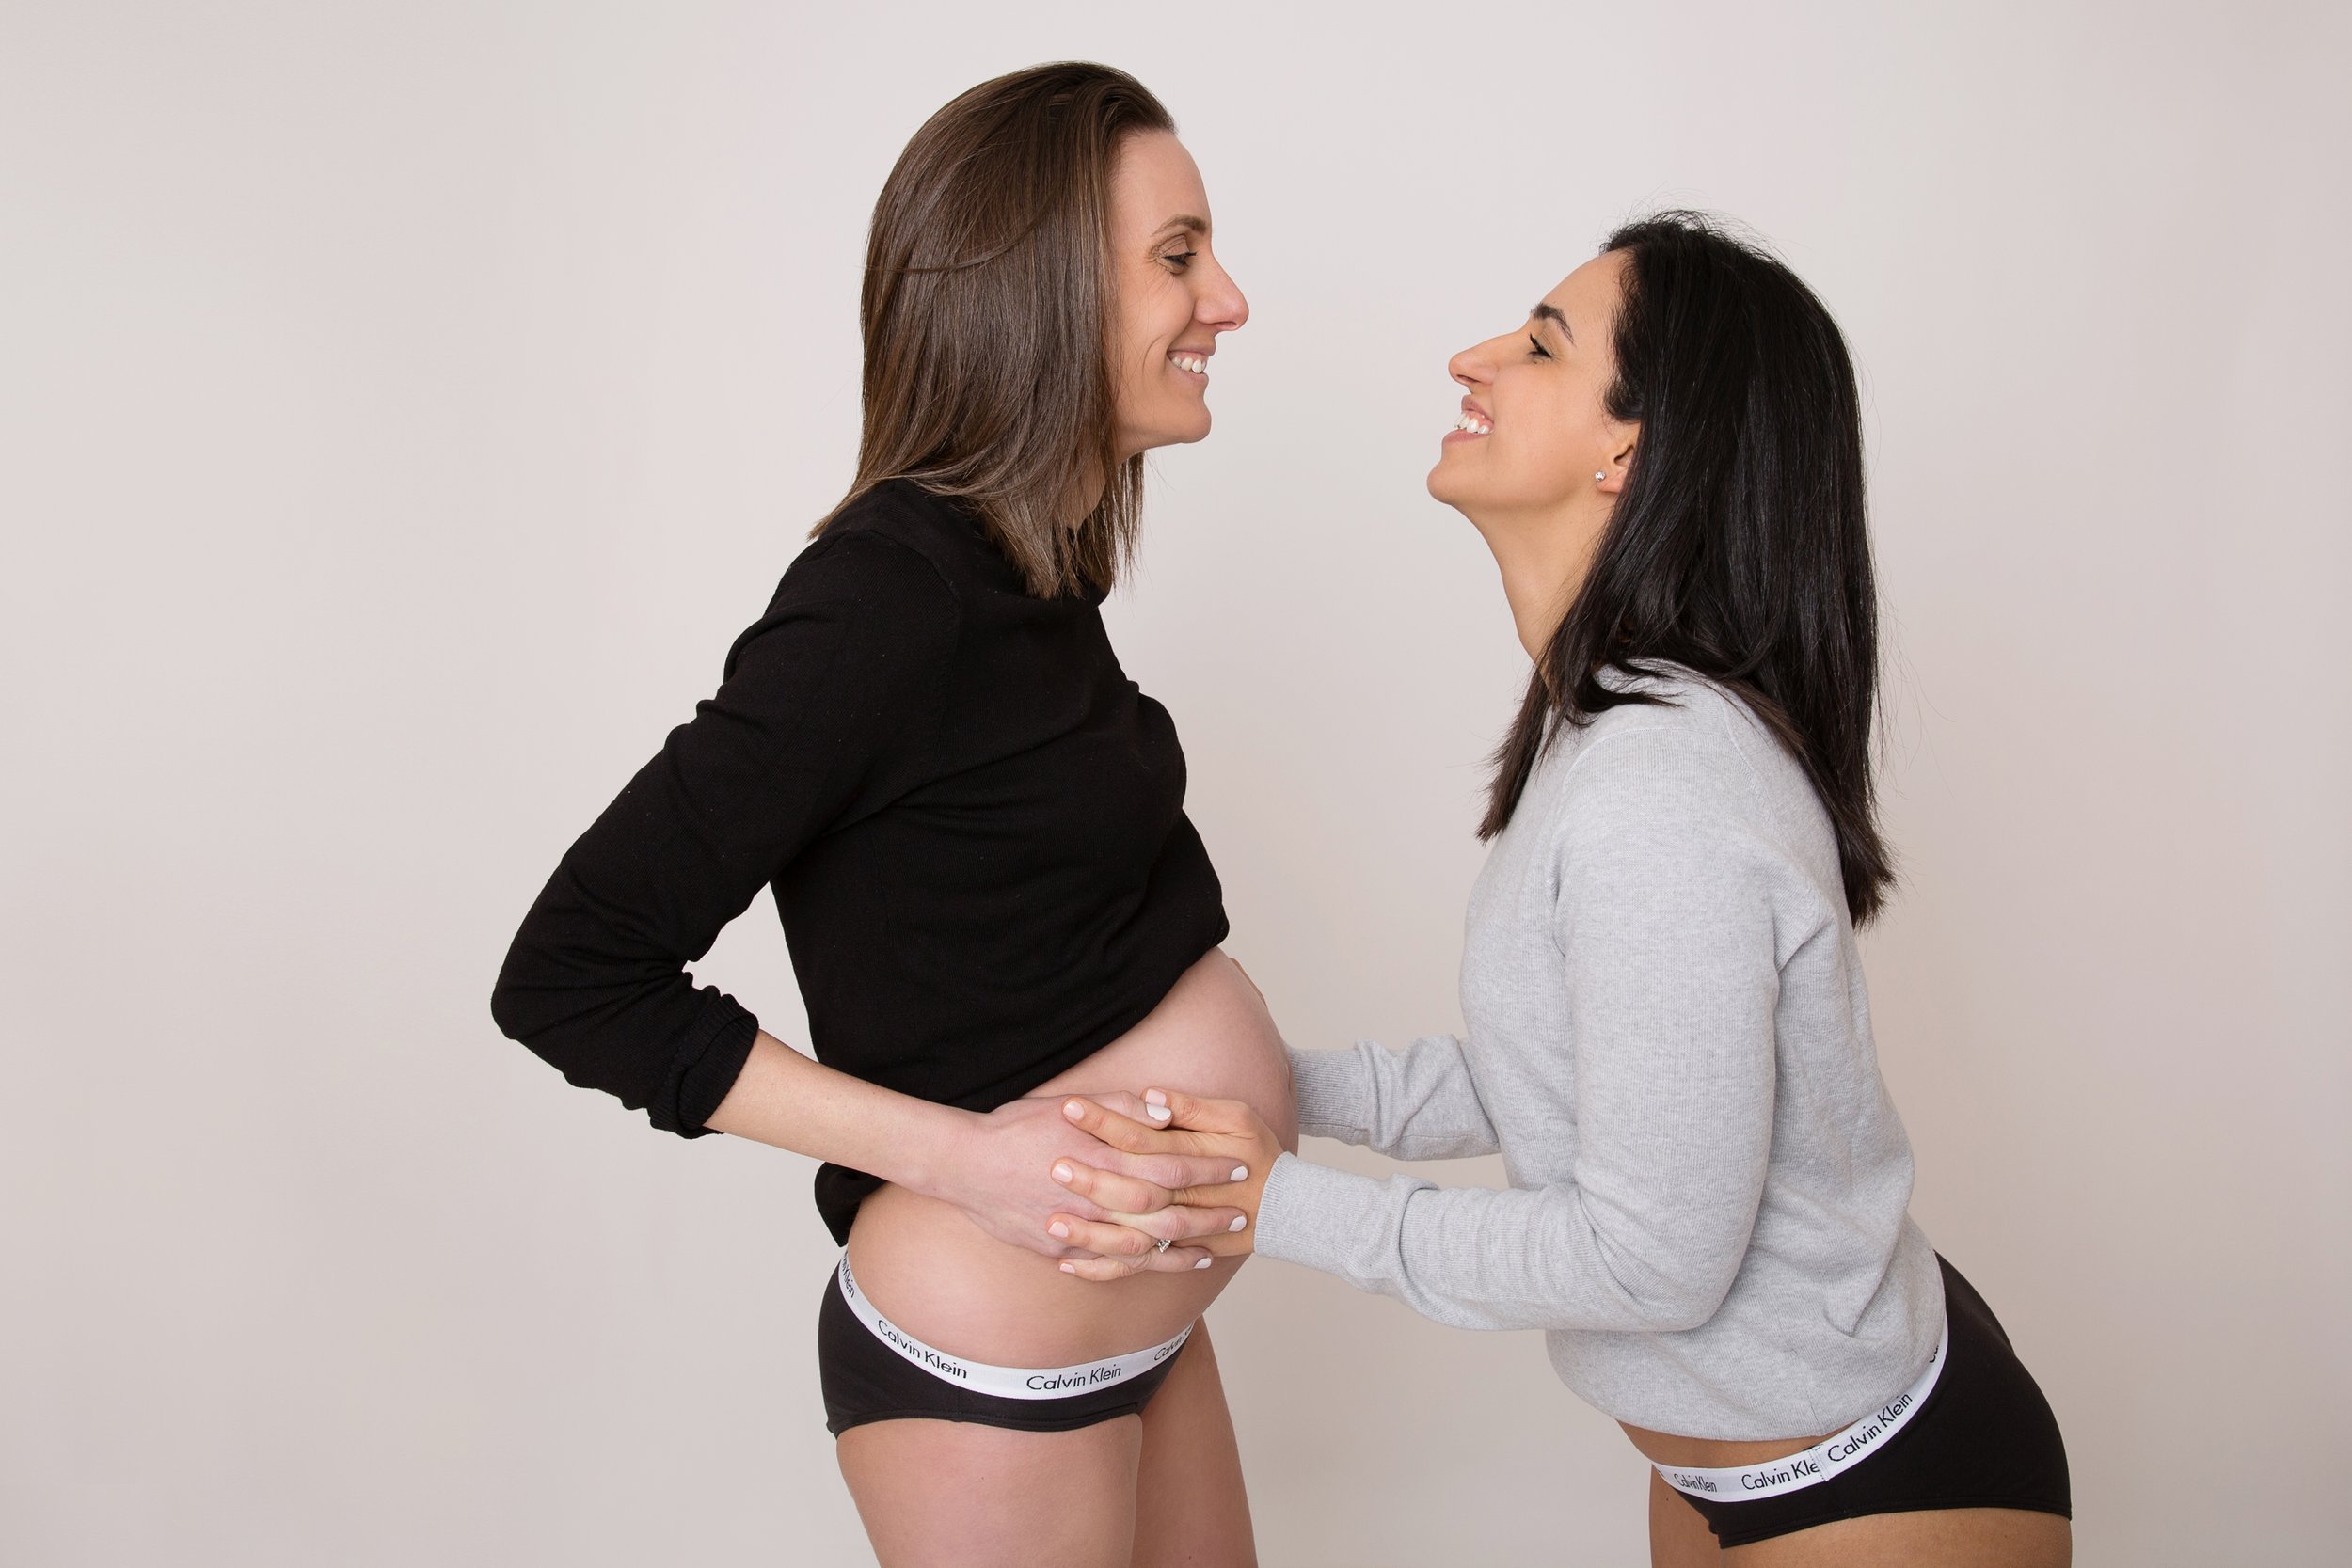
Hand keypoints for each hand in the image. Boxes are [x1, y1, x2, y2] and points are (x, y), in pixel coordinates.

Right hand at [927, 1092, 1254, 1268]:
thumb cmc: (1015, 1128)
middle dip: (1207, 1214)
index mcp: (1103, 1156)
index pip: (1170, 1165)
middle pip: (1165, 1213)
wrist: (963, 1166)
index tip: (1238, 1165)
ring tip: (1211, 1249)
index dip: (1208, 1168)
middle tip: (1241, 1215)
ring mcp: (1078, 1228)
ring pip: (1141, 1247)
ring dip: (1180, 1250)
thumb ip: (1121, 1108)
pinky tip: (1157, 1265)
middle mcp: (1095, 1197)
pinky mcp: (1060, 1248)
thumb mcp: (1069, 1105)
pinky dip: (1136, 1268)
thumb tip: (1166, 1110)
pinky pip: (1106, 1265)